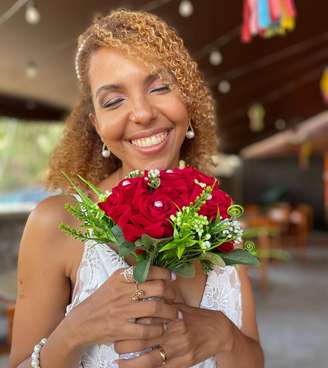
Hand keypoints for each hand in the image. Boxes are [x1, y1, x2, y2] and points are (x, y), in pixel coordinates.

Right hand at [67, 266, 181, 347]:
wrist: (81, 323)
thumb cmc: (102, 301)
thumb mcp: (113, 282)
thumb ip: (131, 276)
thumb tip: (154, 271)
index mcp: (120, 277)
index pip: (149, 270)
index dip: (165, 273)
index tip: (173, 277)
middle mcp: (122, 291)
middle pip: (157, 288)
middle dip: (171, 293)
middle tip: (176, 297)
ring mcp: (121, 310)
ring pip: (155, 308)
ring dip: (170, 312)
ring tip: (176, 314)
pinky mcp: (120, 329)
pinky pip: (146, 330)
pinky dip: (158, 329)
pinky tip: (162, 328)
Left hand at [113, 304, 232, 367]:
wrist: (218, 331)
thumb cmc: (195, 316)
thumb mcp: (180, 306)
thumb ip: (162, 304)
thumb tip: (142, 298)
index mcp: (171, 314)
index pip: (145, 317)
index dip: (130, 322)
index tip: (118, 323)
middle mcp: (174, 331)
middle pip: (144, 338)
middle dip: (125, 343)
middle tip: (114, 345)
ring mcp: (179, 349)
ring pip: (150, 359)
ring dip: (131, 363)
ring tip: (117, 362)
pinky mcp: (184, 363)